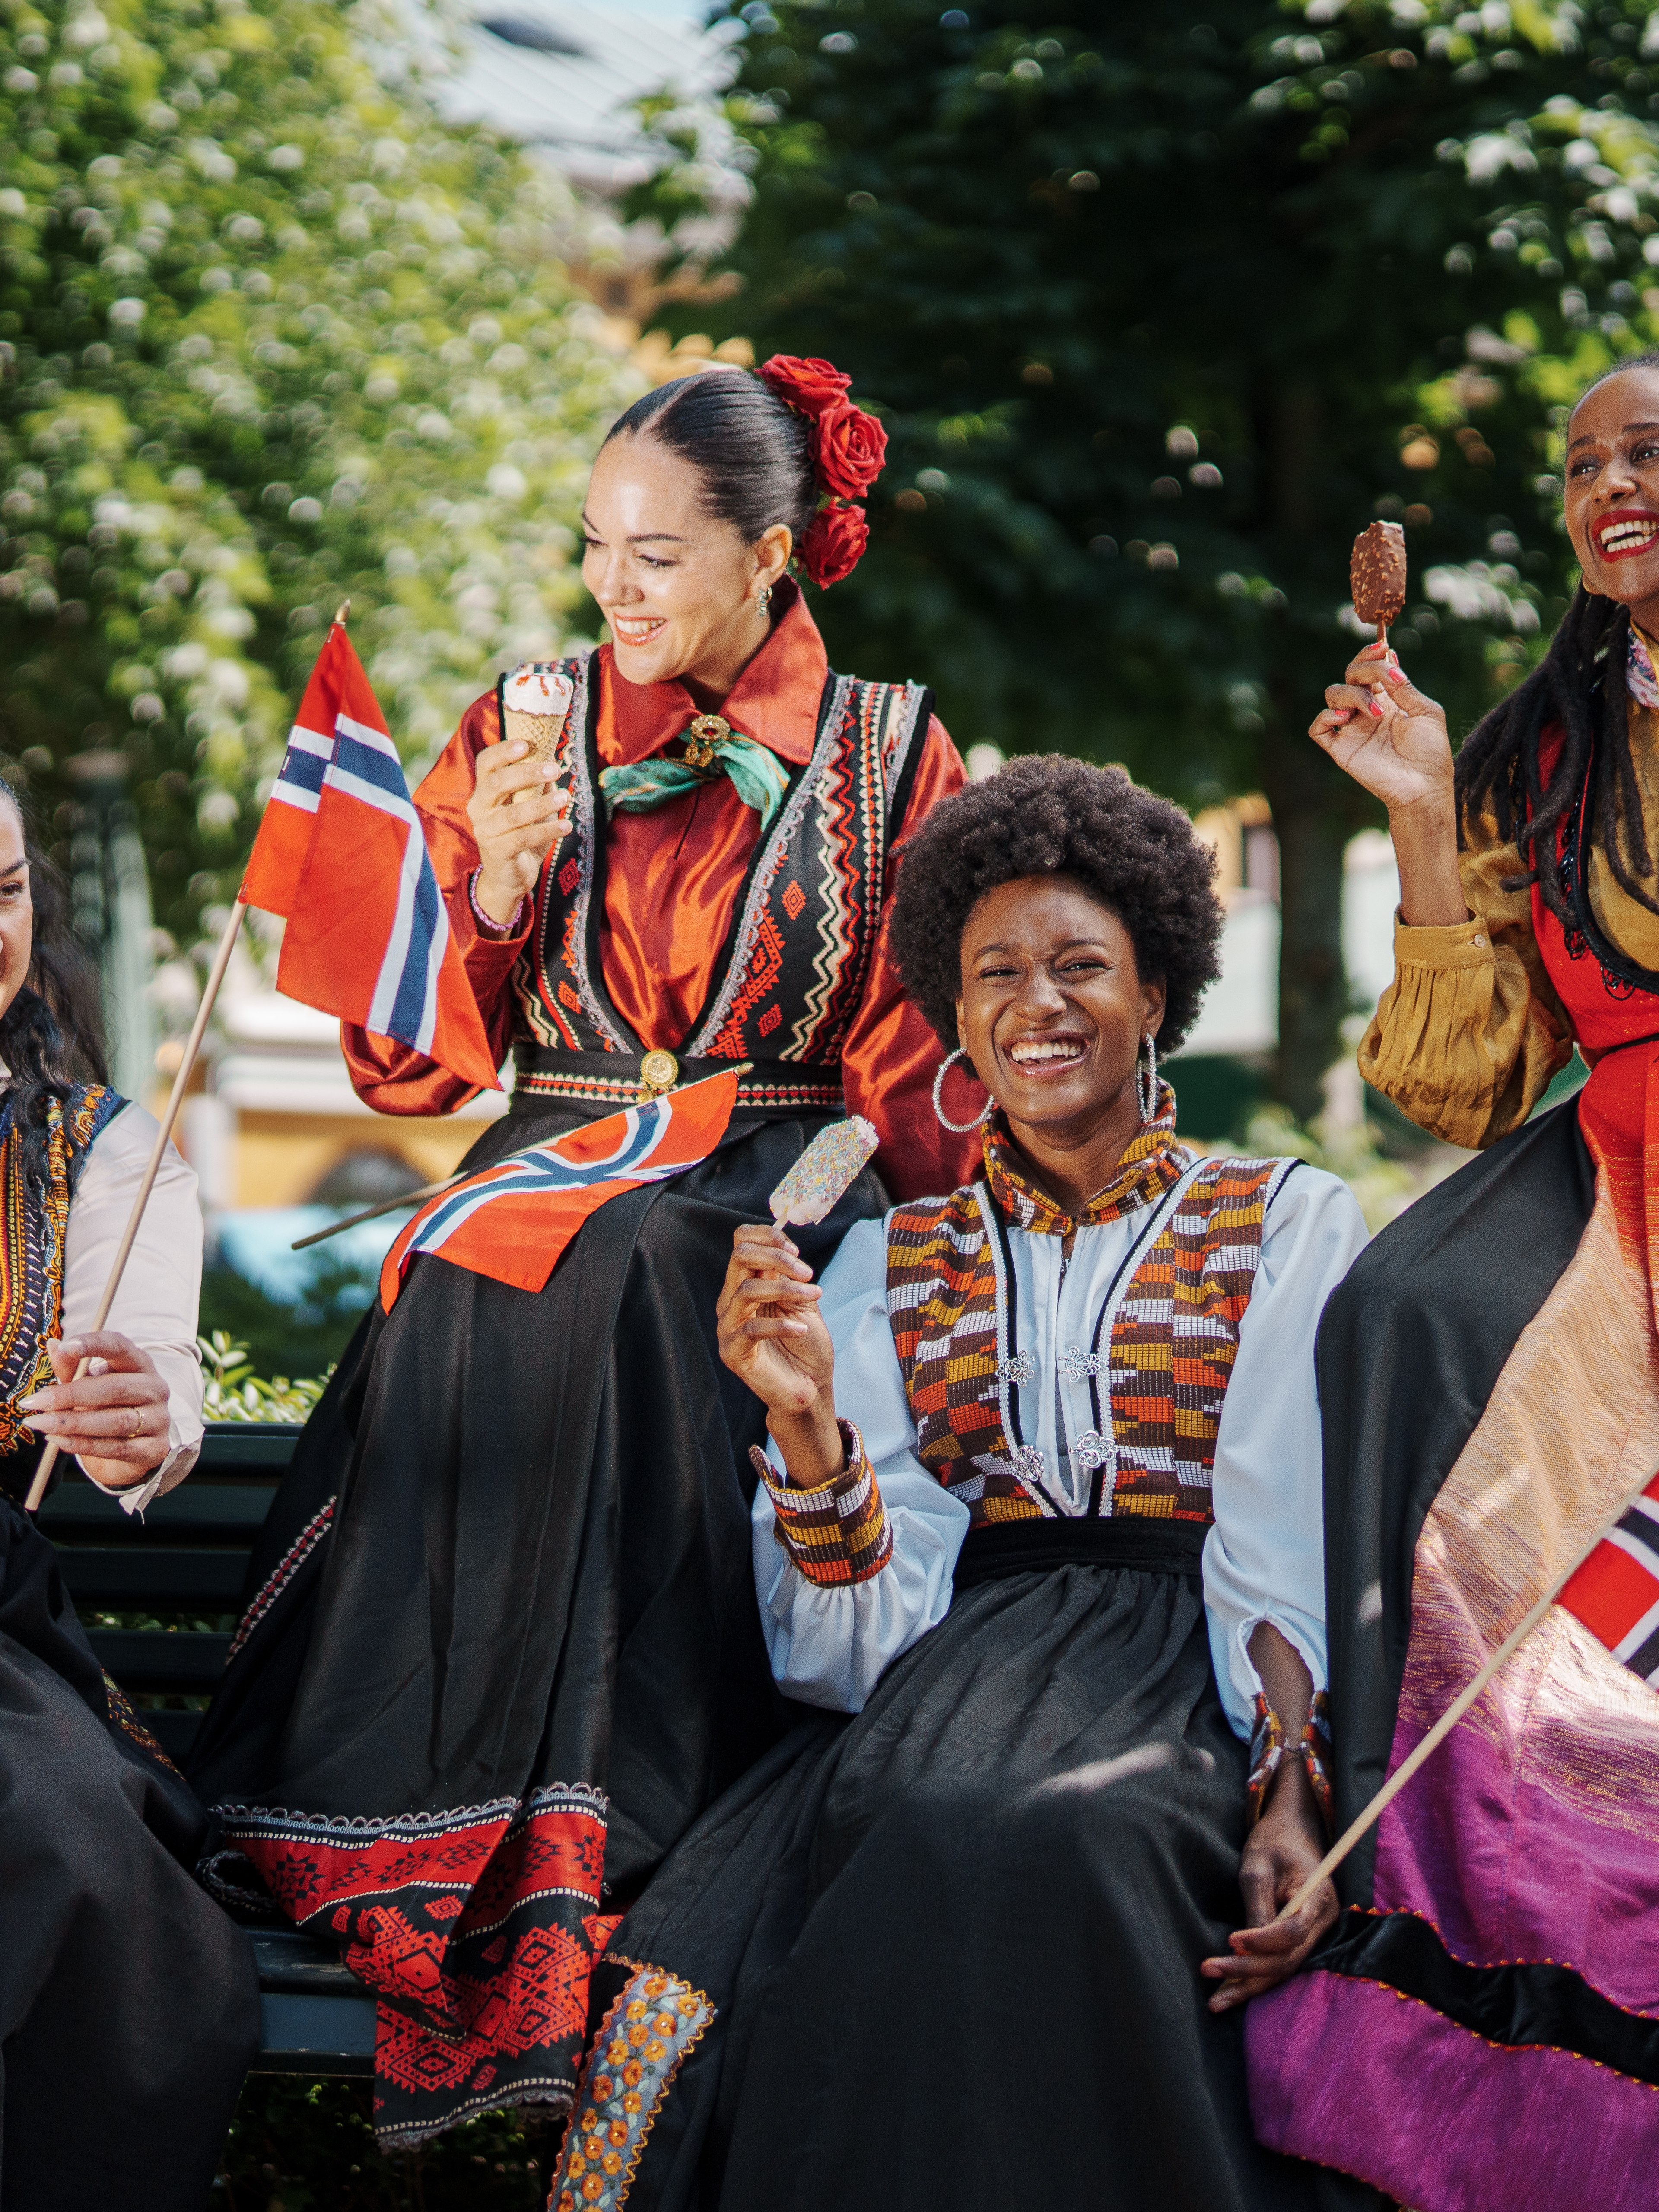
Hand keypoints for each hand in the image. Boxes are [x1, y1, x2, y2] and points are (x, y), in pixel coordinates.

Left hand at [19, 1331, 172, 1487]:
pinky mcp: (155, 1449)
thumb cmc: (107, 1408)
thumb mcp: (88, 1384)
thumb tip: (54, 1345)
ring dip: (73, 1423)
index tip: (66, 1347)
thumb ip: (72, 1368)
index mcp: (139, 1364)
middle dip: (72, 1394)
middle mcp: (154, 1388)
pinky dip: (84, 1445)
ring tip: (41, 1423)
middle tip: (37, 1402)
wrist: (130, 1451)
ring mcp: (158, 1419)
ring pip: (116, 1421)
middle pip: (116, 1388)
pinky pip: (117, 1448)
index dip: (94, 1344)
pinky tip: (59, 1440)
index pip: (121, 1347)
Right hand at [467, 737, 571, 925]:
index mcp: (484, 791)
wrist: (509, 876)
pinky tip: (566, 826)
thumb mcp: (529, 805)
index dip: (503, 751)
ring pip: (513, 813)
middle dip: (527, 773)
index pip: (486, 763)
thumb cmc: (520, 833)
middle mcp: (478, 808)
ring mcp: (485, 831)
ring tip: (566, 797)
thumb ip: (537, 785)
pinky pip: (523, 838)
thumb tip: (554, 760)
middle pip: (496, 783)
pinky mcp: (497, 852)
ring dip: (542, 804)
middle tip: (555, 769)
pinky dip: (548, 831)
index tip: (527, 744)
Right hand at [716, 1225, 842, 1481]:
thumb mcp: (802, 1302)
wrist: (810, 1387)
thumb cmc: (806, 1345)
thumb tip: (783, 1248)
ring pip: (746, 1290)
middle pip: (740, 1257)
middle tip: (808, 1273)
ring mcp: (728, 1327)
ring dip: (786, 1288)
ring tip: (814, 1296)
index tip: (796, 1251)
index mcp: (745, 1285)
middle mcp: (731, 1302)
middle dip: (778, 1258)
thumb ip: (788, 1276)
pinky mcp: (733, 1353)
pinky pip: (751, 1328)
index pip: (741, 1243)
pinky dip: (781, 1324)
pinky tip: (801, 1328)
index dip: (768, 1237)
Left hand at [1200, 1765, 1337, 2012]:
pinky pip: (1279, 1965)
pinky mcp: (1297, 1942)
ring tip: (1215, 2001)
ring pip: (1282, 1969)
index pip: (1294, 1931)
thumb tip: (1246, 1948)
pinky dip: (1254, 1979)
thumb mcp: (1258, 1865)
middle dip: (1248, 1970)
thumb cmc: (1273, 1843)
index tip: (1231, 1940)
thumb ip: (1257, 1905)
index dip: (1263, 1942)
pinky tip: (1228, 1993)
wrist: (1291, 1833)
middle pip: (1287, 1959)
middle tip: (1209, 1970)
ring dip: (1248, 1985)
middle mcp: (1321, 1923)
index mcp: (1318, 1897)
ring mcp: (1312, 1935)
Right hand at [1309, 642, 1454, 819]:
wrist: (1424, 785)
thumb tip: (1389, 657)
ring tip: (1378, 713)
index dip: (1371, 654)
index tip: (1382, 647)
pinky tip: (1345, 719)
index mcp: (1387, 699)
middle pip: (1351, 675)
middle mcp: (1366, 710)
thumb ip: (1404, 687)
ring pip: (1334, 695)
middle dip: (1366, 669)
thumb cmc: (1431, 751)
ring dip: (1355, 695)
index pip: (1370, 668)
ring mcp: (1352, 728)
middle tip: (1387, 679)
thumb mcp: (1425, 711)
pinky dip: (1326, 717)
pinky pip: (1319, 728)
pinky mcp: (1341, 748)